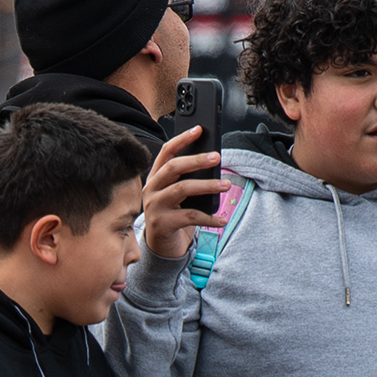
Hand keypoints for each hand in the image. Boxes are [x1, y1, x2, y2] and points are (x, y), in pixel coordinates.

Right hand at [140, 127, 223, 258]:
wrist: (161, 246)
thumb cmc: (174, 215)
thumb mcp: (179, 195)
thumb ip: (188, 179)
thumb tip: (213, 162)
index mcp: (155, 177)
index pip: (166, 152)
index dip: (182, 139)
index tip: (199, 129)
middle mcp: (151, 189)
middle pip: (173, 168)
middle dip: (196, 160)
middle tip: (217, 156)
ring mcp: (154, 206)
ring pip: (182, 190)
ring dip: (207, 185)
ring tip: (226, 184)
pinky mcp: (162, 224)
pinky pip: (190, 216)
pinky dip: (209, 217)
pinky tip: (223, 219)